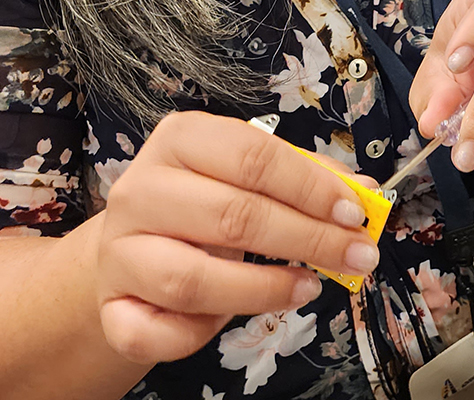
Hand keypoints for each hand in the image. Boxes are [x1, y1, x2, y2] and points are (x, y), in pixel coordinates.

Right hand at [91, 111, 380, 365]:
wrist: (128, 249)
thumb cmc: (202, 206)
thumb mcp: (250, 179)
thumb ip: (304, 180)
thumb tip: (364, 192)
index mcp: (180, 140)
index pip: (254, 156)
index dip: (311, 187)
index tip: (355, 214)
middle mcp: (140, 189)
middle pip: (232, 216)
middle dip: (307, 240)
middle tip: (356, 257)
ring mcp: (118, 250)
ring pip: (191, 280)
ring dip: (263, 291)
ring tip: (307, 288)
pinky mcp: (109, 306)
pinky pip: (153, 332)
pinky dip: (197, 335)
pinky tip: (230, 320)